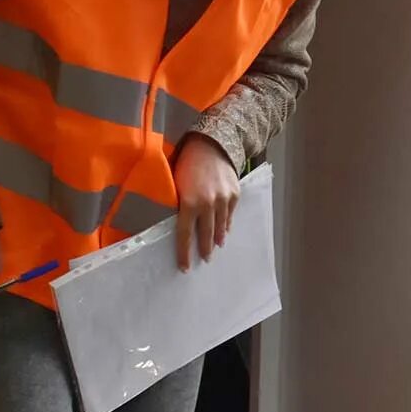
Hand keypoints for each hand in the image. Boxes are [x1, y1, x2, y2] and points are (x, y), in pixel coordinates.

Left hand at [173, 135, 238, 270]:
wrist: (211, 144)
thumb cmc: (187, 162)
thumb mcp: (176, 183)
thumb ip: (178, 204)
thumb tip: (176, 221)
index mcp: (189, 203)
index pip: (184, 235)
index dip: (184, 253)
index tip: (183, 267)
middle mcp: (208, 205)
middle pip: (205, 235)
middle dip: (203, 249)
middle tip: (203, 260)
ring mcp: (223, 200)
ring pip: (220, 227)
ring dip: (217, 239)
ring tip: (215, 247)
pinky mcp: (234, 195)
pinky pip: (230, 215)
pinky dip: (226, 224)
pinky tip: (224, 230)